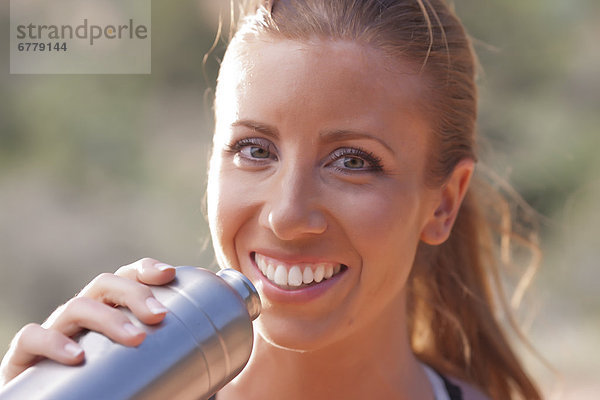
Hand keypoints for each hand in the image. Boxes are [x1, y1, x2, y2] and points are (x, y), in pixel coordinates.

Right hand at [0, 258, 175, 385]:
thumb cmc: (114, 388)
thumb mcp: (146, 373)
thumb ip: (178, 372)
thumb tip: (223, 377)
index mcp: (112, 311)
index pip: (128, 278)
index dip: (146, 269)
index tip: (170, 274)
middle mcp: (85, 316)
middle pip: (105, 284)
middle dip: (135, 291)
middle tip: (160, 316)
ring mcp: (56, 332)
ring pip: (76, 306)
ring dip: (108, 317)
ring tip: (135, 338)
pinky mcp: (27, 358)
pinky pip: (32, 338)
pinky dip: (53, 342)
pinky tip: (76, 356)